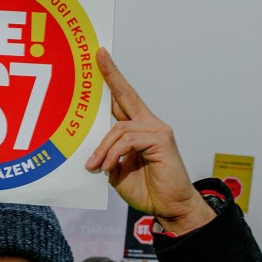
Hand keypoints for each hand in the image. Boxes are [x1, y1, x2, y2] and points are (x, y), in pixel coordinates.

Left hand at [84, 48, 213, 235]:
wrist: (170, 207)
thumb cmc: (146, 190)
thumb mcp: (117, 172)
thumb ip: (107, 157)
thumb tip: (92, 150)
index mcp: (138, 129)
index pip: (122, 100)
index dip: (112, 79)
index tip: (100, 57)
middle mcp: (150, 124)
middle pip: (126, 95)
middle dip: (111, 75)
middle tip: (98, 54)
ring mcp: (157, 130)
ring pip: (120, 128)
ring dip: (103, 148)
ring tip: (94, 167)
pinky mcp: (162, 140)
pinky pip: (128, 140)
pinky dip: (113, 154)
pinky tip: (107, 167)